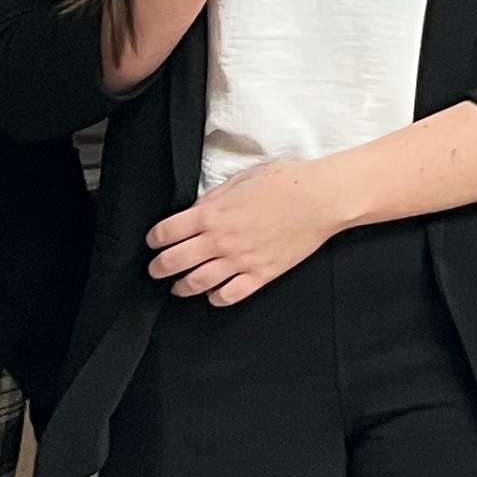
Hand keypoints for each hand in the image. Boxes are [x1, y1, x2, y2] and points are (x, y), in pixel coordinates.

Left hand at [145, 154, 350, 306]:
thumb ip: (215, 198)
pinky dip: (216, 298)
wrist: (322, 199)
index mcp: (212, 214)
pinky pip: (229, 295)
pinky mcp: (260, 274)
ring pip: (196, 283)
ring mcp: (240, 261)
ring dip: (181, 287)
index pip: (166, 232)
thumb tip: (198, 211)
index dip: (154, 239)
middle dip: (158, 268)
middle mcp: (220, 241)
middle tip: (156, 269)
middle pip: (173, 262)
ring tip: (179, 286)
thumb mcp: (243, 179)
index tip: (154, 241)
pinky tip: (214, 293)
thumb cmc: (287, 182)